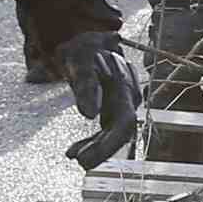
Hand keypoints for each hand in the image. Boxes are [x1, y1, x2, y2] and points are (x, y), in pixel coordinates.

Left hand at [59, 30, 143, 167]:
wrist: (87, 39)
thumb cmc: (84, 47)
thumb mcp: (80, 61)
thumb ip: (86, 86)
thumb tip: (89, 115)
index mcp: (126, 86)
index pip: (124, 122)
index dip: (108, 143)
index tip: (87, 158)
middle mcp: (129, 98)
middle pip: (121, 132)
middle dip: (102, 150)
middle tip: (81, 162)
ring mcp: (122, 104)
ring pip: (112, 133)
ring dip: (95, 147)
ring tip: (73, 155)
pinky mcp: (112, 108)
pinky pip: (105, 130)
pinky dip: (91, 141)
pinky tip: (73, 151)